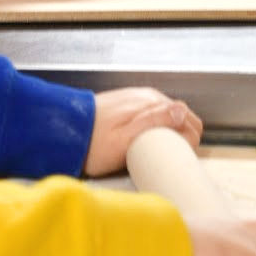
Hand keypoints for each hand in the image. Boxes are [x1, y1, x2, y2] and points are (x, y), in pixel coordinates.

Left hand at [84, 88, 202, 175]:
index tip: (180, 158)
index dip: (191, 141)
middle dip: (183, 136)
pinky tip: (147, 142)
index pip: (189, 119)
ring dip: (171, 132)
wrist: (64, 132)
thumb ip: (154, 123)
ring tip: (158, 153)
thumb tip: (182, 110)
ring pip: (168, 116)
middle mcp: (147, 97)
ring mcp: (138, 98)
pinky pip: (153, 115)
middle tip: (169, 158)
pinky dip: (157, 128)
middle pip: (181, 117)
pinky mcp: (129, 104)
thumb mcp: (125, 140)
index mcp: (151, 103)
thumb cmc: (93, 143)